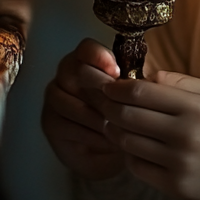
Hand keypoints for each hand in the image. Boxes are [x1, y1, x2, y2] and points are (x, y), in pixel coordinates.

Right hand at [41, 37, 125, 179]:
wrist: (108, 150)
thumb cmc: (122, 115)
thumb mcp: (132, 97)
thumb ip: (134, 83)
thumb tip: (150, 79)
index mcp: (86, 61)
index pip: (86, 48)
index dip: (99, 56)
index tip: (116, 71)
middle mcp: (65, 75)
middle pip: (75, 71)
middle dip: (100, 88)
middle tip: (120, 103)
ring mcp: (54, 99)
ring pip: (70, 101)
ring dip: (97, 116)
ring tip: (119, 127)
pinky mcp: (50, 123)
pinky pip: (67, 125)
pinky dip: (90, 134)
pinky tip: (109, 141)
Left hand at [100, 71, 199, 199]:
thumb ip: (181, 82)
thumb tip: (146, 77)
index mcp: (196, 107)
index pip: (142, 92)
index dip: (118, 87)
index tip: (108, 84)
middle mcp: (185, 135)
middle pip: (129, 117)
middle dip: (109, 107)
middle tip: (101, 102)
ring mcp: (180, 164)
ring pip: (129, 143)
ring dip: (115, 131)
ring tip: (113, 123)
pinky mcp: (177, 187)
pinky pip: (139, 168)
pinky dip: (129, 155)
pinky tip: (132, 146)